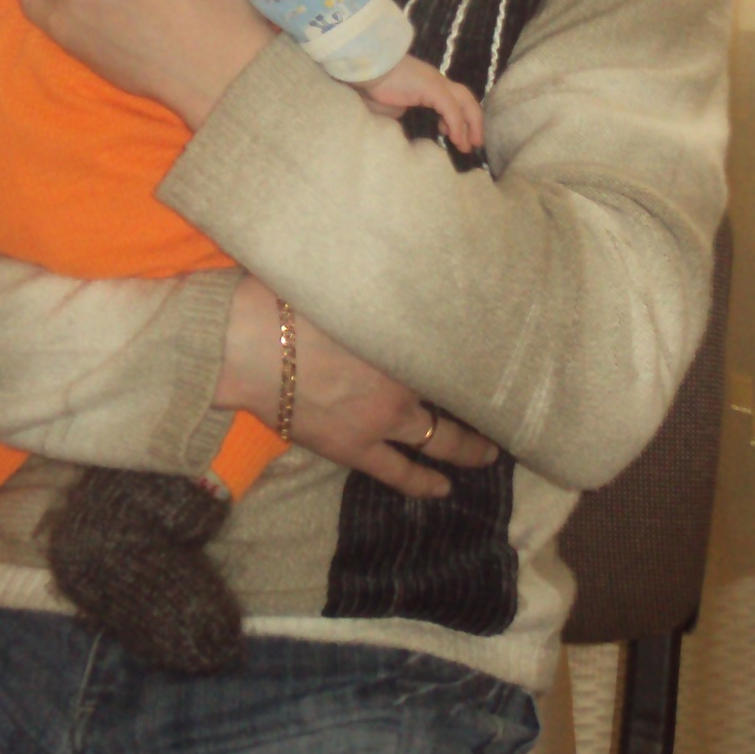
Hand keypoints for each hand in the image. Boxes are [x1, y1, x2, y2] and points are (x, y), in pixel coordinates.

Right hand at [218, 277, 497, 497]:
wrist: (247, 345)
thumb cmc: (286, 300)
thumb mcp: (341, 279)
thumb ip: (373, 288)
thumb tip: (388, 265)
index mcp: (403, 335)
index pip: (454, 345)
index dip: (476, 351)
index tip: (494, 350)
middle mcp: (404, 379)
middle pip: (456, 393)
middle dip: (482, 403)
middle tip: (507, 407)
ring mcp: (381, 418)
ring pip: (438, 438)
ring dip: (465, 448)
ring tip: (486, 455)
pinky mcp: (353, 448)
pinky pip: (397, 472)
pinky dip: (422, 482)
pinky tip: (442, 488)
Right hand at [357, 55, 484, 155]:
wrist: (367, 69)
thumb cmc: (373, 87)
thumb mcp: (391, 106)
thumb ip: (403, 112)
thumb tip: (406, 121)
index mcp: (427, 85)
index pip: (453, 100)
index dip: (458, 118)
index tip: (453, 136)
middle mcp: (436, 81)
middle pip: (465, 99)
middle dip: (473, 121)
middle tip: (474, 143)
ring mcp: (436, 82)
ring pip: (465, 102)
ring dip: (472, 124)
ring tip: (471, 145)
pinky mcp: (433, 87)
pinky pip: (451, 109)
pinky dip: (457, 125)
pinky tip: (457, 139)